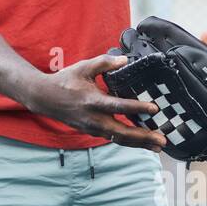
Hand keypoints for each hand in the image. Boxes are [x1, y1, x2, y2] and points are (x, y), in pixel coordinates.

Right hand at [26, 54, 166, 148]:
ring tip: (158, 146)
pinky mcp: (94, 132)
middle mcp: (94, 119)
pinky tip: (144, 142)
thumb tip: (125, 59)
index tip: (154, 108)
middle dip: (143, 137)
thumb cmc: (65, 81)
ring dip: (140, 143)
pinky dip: (130, 141)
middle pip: (122, 133)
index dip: (137, 108)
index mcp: (93, 101)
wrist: (44, 99)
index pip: (118, 106)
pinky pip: (115, 139)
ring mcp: (93, 128)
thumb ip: (105, 62)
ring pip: (120, 140)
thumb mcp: (83, 67)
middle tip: (161, 140)